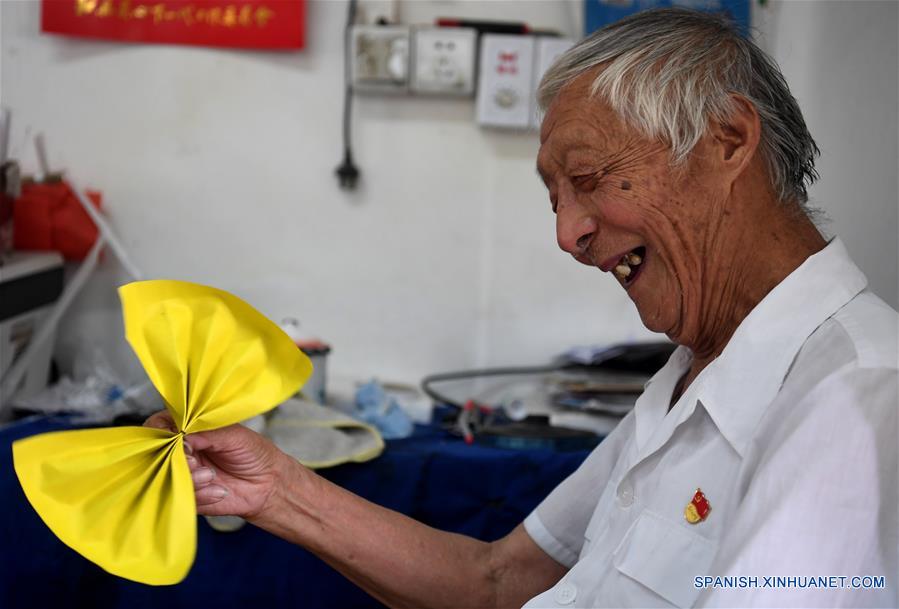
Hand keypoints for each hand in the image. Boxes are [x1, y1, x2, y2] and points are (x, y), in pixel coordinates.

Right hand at [144, 411, 286, 519]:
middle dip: (175, 459)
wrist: (269, 484)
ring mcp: (183, 474)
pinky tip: (219, 491)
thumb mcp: (233, 435)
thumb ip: (206, 433)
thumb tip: (180, 436)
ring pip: (167, 477)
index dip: (161, 431)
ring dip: (190, 479)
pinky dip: (200, 494)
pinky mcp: (188, 495)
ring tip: (212, 476)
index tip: (175, 438)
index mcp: (191, 430)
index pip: (161, 425)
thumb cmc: (254, 453)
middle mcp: (182, 451)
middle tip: (195, 462)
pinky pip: (181, 496)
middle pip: (158, 453)